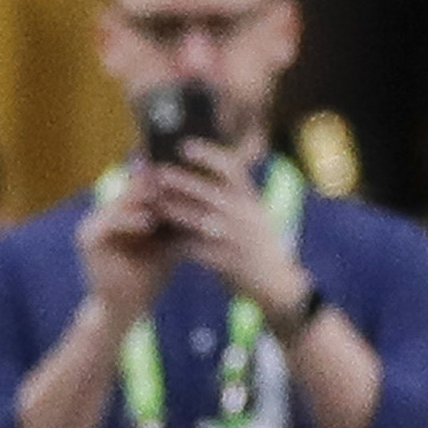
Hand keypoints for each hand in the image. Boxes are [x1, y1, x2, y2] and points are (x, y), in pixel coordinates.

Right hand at [76, 174, 181, 328]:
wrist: (126, 306)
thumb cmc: (152, 273)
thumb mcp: (169, 237)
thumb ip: (178, 212)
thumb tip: (209, 188)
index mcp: (124, 208)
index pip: (146, 181)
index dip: (167, 172)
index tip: (192, 168)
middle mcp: (107, 210)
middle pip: (135, 186)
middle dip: (159, 180)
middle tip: (181, 173)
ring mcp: (94, 222)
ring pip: (124, 201)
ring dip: (144, 198)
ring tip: (166, 194)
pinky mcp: (88, 238)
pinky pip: (111, 222)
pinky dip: (128, 222)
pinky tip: (148, 223)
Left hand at [158, 142, 311, 318]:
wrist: (275, 282)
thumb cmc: (256, 245)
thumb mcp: (252, 215)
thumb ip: (233, 196)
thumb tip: (206, 172)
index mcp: (251, 199)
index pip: (231, 168)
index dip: (208, 154)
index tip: (184, 145)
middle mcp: (245, 214)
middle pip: (210, 191)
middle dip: (182, 180)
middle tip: (157, 172)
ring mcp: (235, 238)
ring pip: (199, 219)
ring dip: (174, 210)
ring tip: (153, 203)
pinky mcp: (224, 261)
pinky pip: (194, 249)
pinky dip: (175, 242)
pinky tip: (158, 238)